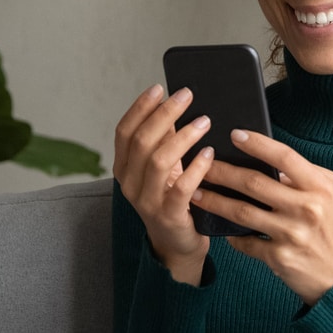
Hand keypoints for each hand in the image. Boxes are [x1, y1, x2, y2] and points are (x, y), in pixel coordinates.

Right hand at [111, 84, 212, 286]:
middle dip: (164, 114)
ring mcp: (147, 201)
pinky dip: (196, 167)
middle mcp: (129, 184)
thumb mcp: (164, 169)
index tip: (159, 88)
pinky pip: (181, 188)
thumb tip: (176, 104)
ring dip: (183, 136)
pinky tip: (208, 153)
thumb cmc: (173, 199)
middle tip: (186, 95)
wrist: (178, 244)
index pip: (124, 132)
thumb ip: (164, 141)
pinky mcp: (169, 216)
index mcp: (124, 168)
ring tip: (204, 121)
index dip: (140, 107)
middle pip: (142, 141)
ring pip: (159, 161)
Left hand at [193, 130, 332, 305]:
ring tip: (196, 193)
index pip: (284, 157)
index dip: (257, 143)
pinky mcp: (279, 257)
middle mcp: (306, 209)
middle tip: (202, 164)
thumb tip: (276, 162)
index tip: (234, 134)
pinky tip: (218, 226)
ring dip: (214, 201)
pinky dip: (230, 234)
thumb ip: (312, 173)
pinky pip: (245, 241)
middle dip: (222, 172)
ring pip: (242, 211)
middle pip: (254, 183)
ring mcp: (291, 234)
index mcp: (321, 188)